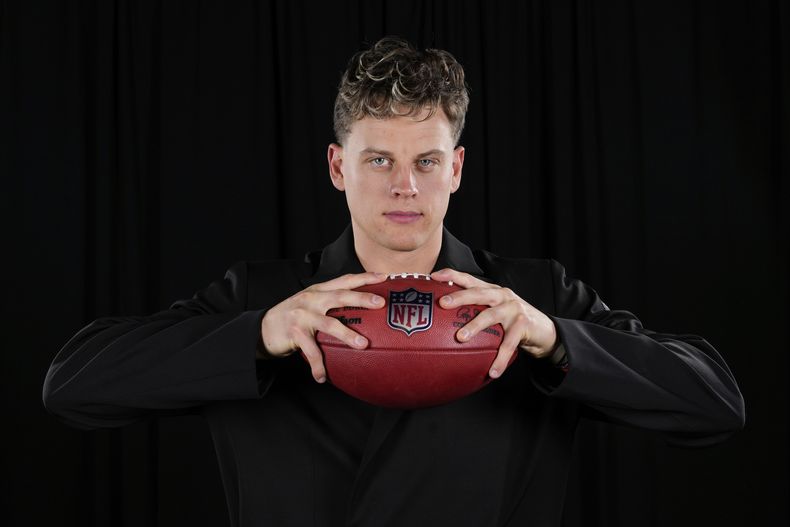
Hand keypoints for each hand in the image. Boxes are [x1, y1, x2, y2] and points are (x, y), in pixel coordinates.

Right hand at [260, 272, 387, 382]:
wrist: (263, 328)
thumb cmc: (295, 317)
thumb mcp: (312, 303)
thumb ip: (332, 303)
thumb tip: (363, 310)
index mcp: (319, 291)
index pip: (345, 280)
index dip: (364, 277)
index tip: (384, 276)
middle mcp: (312, 299)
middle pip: (340, 296)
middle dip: (361, 298)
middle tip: (380, 303)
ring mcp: (302, 315)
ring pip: (329, 324)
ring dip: (347, 335)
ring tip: (363, 345)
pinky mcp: (294, 333)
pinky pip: (310, 351)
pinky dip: (317, 365)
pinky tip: (322, 377)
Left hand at [430, 268, 558, 378]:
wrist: (545, 330)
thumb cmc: (511, 322)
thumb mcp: (494, 312)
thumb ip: (474, 313)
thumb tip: (441, 326)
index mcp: (491, 290)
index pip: (469, 279)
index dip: (452, 275)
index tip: (434, 277)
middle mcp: (502, 295)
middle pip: (478, 293)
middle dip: (460, 296)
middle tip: (442, 303)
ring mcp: (513, 309)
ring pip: (491, 316)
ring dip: (475, 326)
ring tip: (460, 338)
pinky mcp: (524, 325)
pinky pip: (508, 344)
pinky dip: (499, 359)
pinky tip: (492, 372)